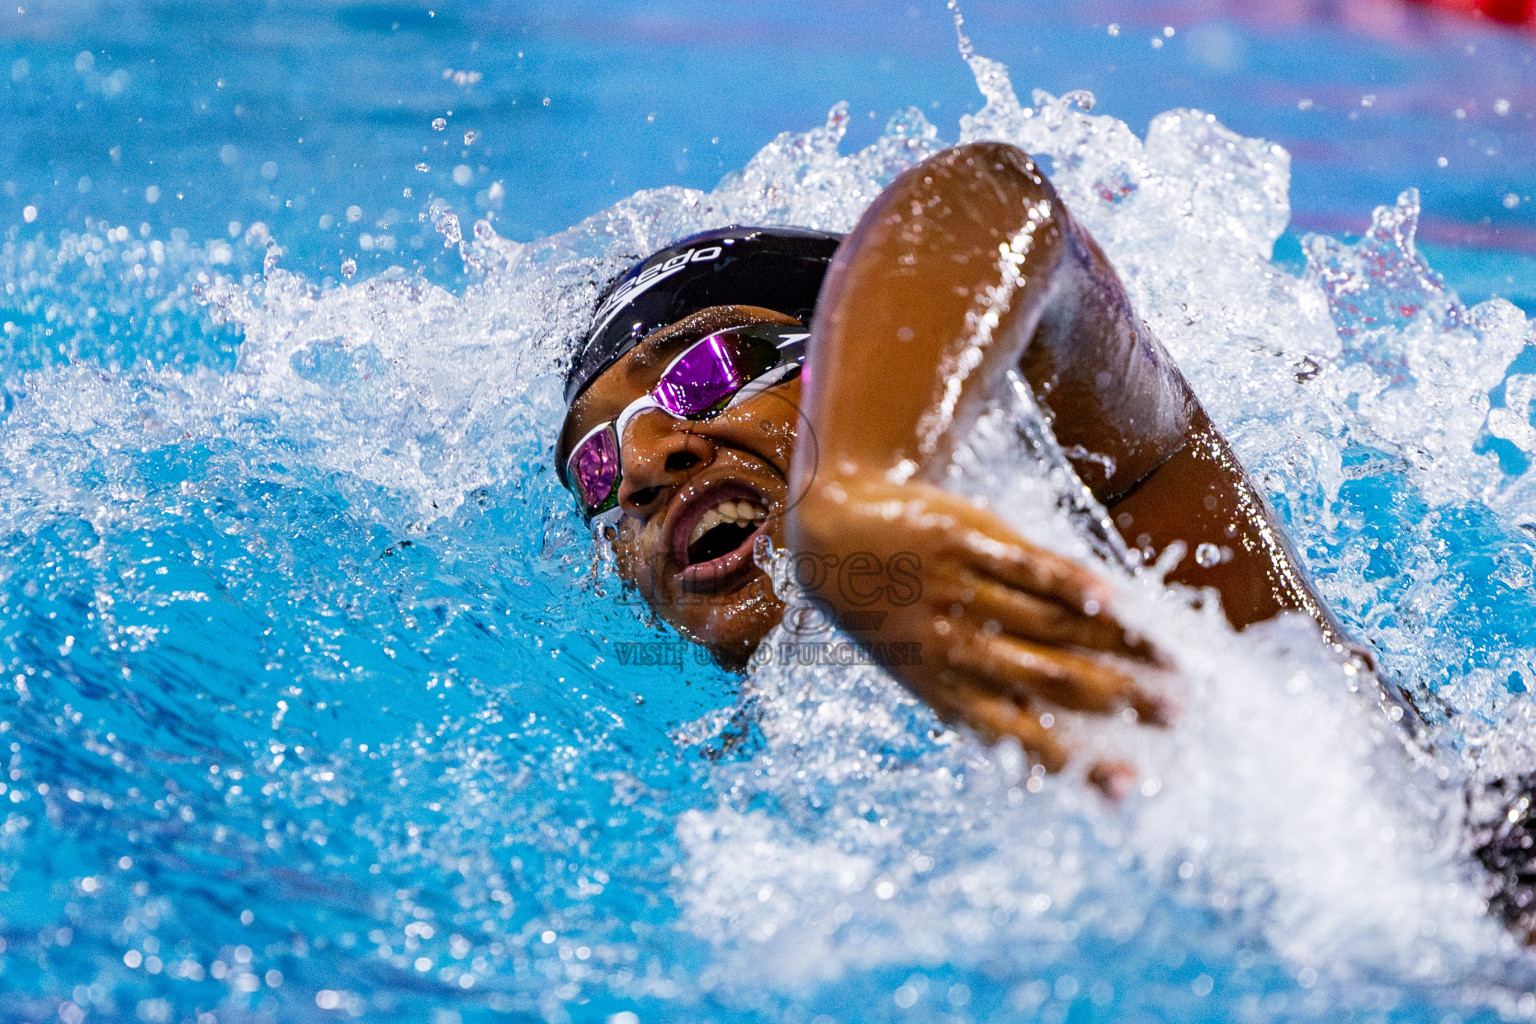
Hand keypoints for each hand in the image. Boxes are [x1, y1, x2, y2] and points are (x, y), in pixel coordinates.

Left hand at [788, 473, 1171, 772]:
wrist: (834, 542)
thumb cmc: (894, 616)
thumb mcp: (922, 671)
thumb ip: (979, 702)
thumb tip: (1041, 756)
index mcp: (948, 690)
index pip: (1022, 734)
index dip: (1077, 762)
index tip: (1129, 785)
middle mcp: (957, 646)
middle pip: (1050, 677)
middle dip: (1118, 698)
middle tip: (1176, 712)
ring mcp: (962, 593)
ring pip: (1050, 624)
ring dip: (1116, 646)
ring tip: (1169, 662)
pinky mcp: (965, 543)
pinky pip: (1026, 567)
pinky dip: (1070, 585)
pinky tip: (1112, 600)